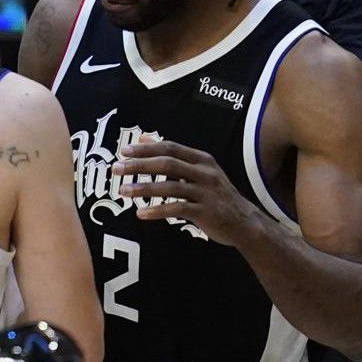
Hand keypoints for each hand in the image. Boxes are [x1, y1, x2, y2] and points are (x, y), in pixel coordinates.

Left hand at [112, 136, 256, 245]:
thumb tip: (144, 138)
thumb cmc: (215, 195)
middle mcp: (205, 173)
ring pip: (170, 187)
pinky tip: (141, 214)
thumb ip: (173, 156)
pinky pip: (177, 209)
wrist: (245, 222)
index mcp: (202, 159)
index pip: (170, 147)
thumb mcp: (199, 171)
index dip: (146, 148)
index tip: (124, 150)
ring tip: (123, 191)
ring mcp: (207, 192)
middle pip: (167, 164)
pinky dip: (157, 211)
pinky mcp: (207, 212)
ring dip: (144, 189)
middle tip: (117, 168)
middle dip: (139, 165)